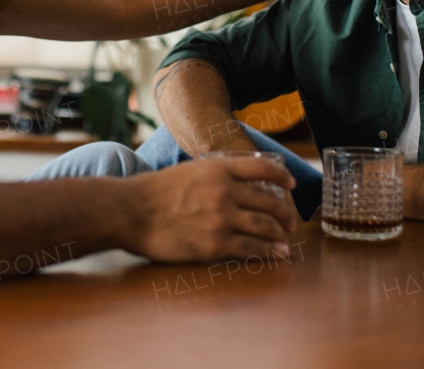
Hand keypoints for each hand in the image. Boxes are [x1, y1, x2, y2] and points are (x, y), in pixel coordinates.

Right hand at [122, 158, 296, 261]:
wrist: (132, 211)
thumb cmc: (155, 191)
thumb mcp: (189, 170)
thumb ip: (214, 175)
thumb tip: (235, 184)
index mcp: (219, 169)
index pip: (263, 168)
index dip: (282, 176)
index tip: (291, 184)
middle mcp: (225, 191)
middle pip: (269, 202)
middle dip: (285, 214)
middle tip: (291, 222)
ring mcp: (221, 219)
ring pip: (264, 227)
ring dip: (279, 235)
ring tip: (285, 242)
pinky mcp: (214, 244)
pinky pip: (250, 249)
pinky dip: (267, 252)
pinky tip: (274, 254)